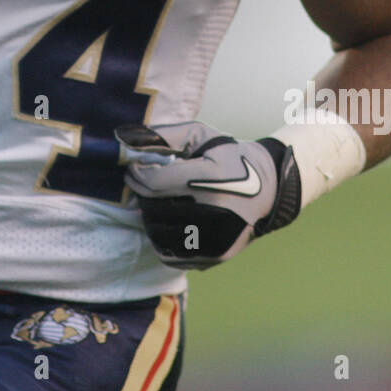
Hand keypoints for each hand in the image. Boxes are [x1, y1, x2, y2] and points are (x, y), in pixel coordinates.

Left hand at [115, 121, 300, 268]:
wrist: (269, 188)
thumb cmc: (227, 156)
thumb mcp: (200, 135)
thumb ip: (161, 134)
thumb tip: (121, 137)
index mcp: (210, 178)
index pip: (153, 182)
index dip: (136, 174)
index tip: (135, 169)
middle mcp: (214, 212)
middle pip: (153, 209)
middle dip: (142, 196)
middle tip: (146, 186)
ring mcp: (216, 238)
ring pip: (159, 234)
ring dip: (150, 218)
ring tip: (158, 203)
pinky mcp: (216, 255)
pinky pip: (172, 255)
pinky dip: (162, 240)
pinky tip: (169, 223)